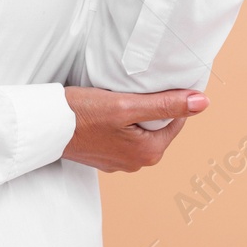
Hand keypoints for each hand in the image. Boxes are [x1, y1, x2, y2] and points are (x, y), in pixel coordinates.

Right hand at [60, 86, 208, 172]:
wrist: (44, 126)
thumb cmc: (81, 113)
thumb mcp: (126, 104)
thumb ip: (165, 104)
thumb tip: (203, 102)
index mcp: (148, 153)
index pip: (175, 120)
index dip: (168, 98)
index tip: (154, 82)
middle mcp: (137, 163)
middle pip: (158, 126)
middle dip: (150, 106)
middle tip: (131, 89)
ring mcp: (119, 162)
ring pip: (139, 130)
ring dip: (134, 114)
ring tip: (117, 98)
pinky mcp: (104, 156)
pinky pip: (122, 136)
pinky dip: (118, 122)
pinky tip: (105, 111)